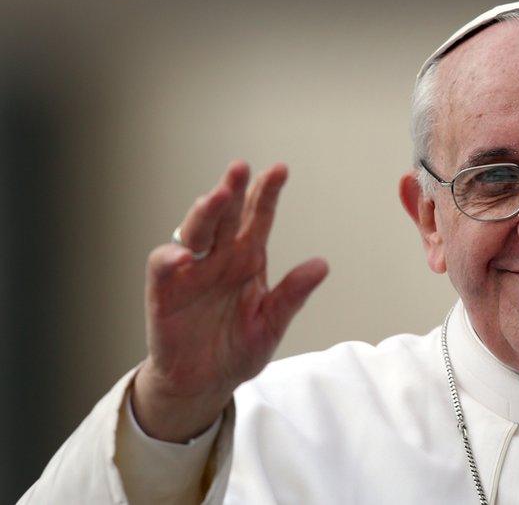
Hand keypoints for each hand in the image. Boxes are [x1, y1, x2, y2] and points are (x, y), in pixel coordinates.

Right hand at [132, 161, 327, 441]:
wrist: (204, 382)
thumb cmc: (237, 348)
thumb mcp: (271, 324)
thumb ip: (292, 295)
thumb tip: (321, 265)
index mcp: (248, 258)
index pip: (259, 218)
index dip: (267, 194)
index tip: (279, 170)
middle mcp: (220, 257)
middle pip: (226, 216)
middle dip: (233, 190)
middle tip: (241, 168)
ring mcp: (191, 271)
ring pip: (195, 231)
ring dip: (204, 213)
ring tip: (216, 196)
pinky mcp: (164, 291)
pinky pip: (163, 267)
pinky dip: (171, 258)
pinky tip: (184, 256)